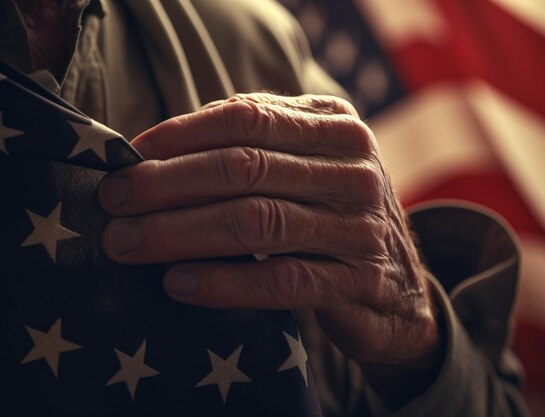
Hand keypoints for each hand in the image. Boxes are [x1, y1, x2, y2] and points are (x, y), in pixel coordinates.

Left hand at [98, 94, 440, 404]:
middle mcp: (355, 171)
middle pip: (246, 169)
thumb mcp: (311, 165)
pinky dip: (223, 282)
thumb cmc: (337, 217)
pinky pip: (281, 281)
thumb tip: (162, 146)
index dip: (181, 135)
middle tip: (114, 202)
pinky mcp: (357, 282)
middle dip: (167, 184)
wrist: (402, 289)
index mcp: (339, 129)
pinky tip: (178, 283)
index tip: (129, 156)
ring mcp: (360, 228)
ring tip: (128, 243)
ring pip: (257, 223)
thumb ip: (258, 144)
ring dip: (180, 232)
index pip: (249, 118)